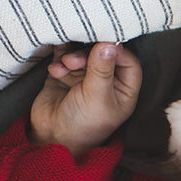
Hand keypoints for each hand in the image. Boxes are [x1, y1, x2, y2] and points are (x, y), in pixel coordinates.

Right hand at [29, 42, 141, 158]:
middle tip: (74, 60)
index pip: (128, 62)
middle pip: (104, 54)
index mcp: (123, 90)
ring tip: (64, 67)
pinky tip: (55, 71)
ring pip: (83, 53)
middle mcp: (107, 82)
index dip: (117, 51)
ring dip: (72, 56)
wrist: (52, 137)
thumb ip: (102, 69)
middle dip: (89, 53)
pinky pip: (64, 55)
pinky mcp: (65, 73)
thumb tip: (110, 43)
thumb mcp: (97, 97)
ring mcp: (86, 77)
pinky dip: (60, 59)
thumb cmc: (83, 125)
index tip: (102, 44)